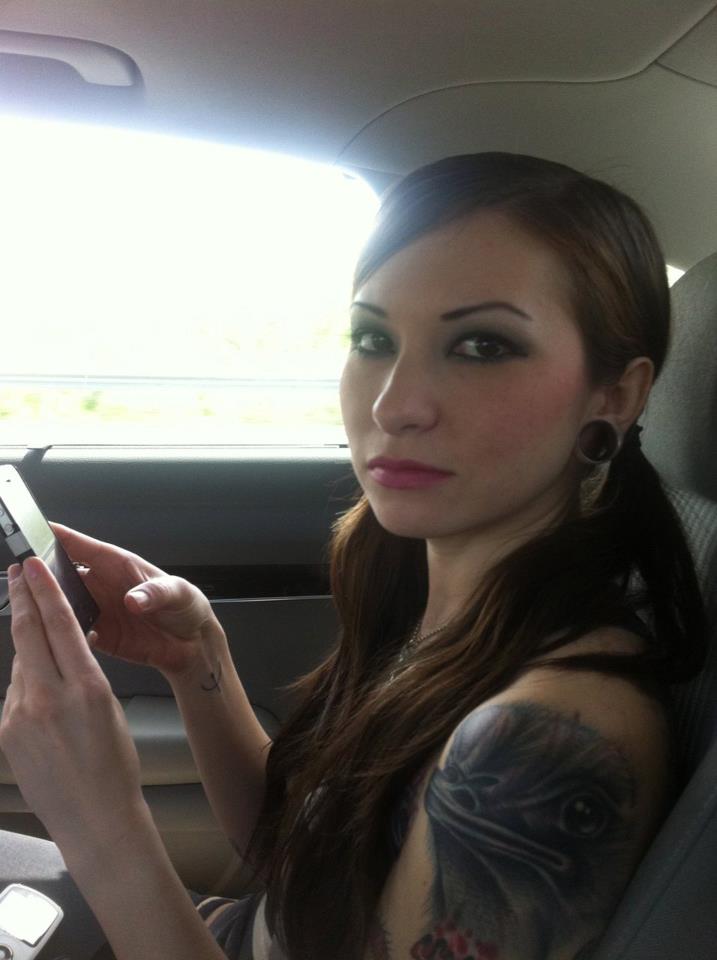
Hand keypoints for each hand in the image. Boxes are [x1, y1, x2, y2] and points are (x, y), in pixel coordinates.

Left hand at [0, 558, 147, 853]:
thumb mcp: (109, 707)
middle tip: (16, 572)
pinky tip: (41, 694)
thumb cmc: (114, 765)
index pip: (60, 625)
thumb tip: (61, 649)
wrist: (95, 818)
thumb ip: (82, 674)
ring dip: (29, 647)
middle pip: (28, 633)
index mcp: (87, 687)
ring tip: (39, 640)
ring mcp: (22, 717)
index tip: (33, 566)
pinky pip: (16, 694)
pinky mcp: (7, 734)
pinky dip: (27, 683)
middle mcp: (49, 698)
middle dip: (22, 598)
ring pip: (21, 664)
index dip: (45, 591)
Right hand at [51, 523, 223, 678]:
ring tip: (41, 608)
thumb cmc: (187, 607)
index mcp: (120, 565)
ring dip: (51, 605)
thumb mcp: (179, 592)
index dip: (61, 537)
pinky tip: (65, 637)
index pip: (84, 546)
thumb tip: (134, 599)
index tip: (40, 530)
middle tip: (30, 577)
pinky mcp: (100, 635)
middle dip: (44, 573)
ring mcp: (99, 610)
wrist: (193, 643)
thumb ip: (156, 593)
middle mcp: (103, 585)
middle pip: (63, 574)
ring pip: (62, 603)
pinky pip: (73, 633)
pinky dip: (65, 634)